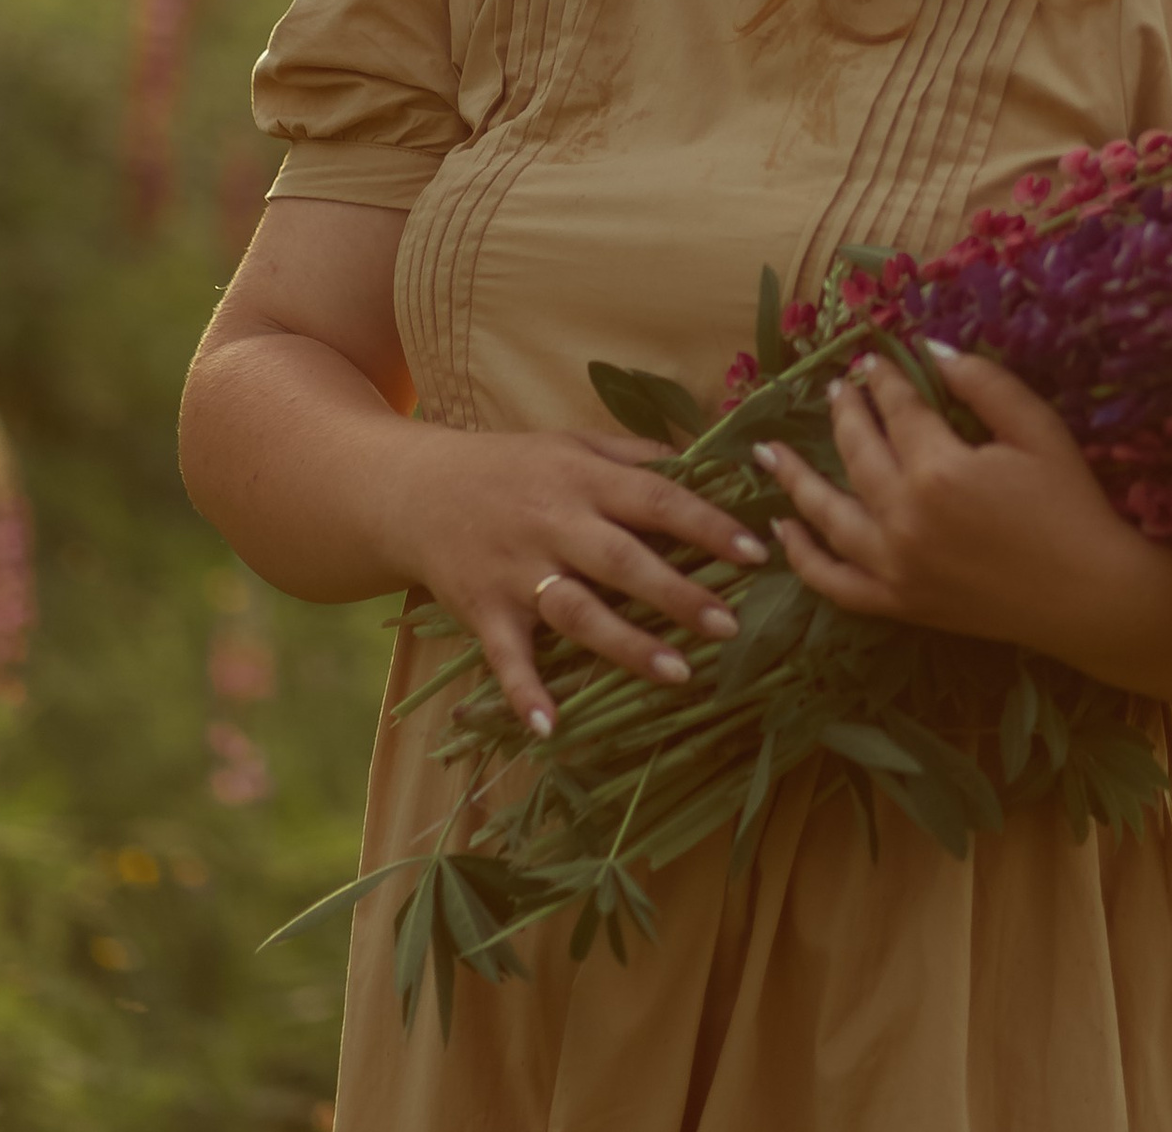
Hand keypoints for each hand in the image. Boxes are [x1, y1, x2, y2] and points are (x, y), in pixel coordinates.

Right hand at [383, 425, 769, 734]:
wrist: (415, 489)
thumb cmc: (511, 467)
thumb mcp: (574, 444)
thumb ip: (637, 455)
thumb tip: (708, 461)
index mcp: (584, 478)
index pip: (657, 499)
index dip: (707, 524)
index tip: (756, 551)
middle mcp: (555, 523)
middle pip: (623, 560)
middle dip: (678, 593)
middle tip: (730, 624)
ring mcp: (517, 570)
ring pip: (577, 611)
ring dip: (627, 645)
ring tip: (680, 675)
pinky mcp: (483, 609)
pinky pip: (506, 656)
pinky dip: (525, 691)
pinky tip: (551, 727)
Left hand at [755, 348, 1145, 662]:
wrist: (1091, 597)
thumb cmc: (1071, 505)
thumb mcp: (1038, 429)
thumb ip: (983, 383)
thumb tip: (931, 348)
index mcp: (939, 469)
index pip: (897, 410)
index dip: (883, 379)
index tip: (872, 359)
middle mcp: (904, 518)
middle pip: (858, 452)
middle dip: (844, 413)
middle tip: (836, 387)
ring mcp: (896, 567)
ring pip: (828, 515)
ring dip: (796, 479)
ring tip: (770, 452)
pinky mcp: (900, 604)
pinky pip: (835, 584)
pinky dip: (804, 558)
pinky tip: (783, 532)